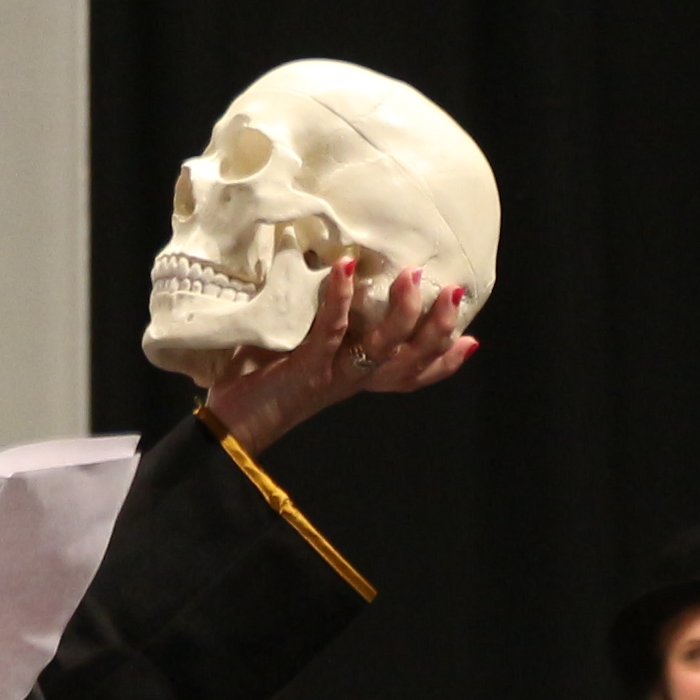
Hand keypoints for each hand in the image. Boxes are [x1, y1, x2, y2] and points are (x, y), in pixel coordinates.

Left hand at [200, 258, 481, 454]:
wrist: (227, 430)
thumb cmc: (257, 387)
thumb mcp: (300, 355)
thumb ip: (321, 330)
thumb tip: (329, 283)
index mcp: (354, 381)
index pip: (410, 376)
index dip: (444, 363)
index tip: (472, 340)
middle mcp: (351, 382)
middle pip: (411, 362)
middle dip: (439, 329)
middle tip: (454, 292)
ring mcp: (332, 376)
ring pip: (384, 349)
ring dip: (403, 313)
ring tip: (413, 276)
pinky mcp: (305, 369)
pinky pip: (330, 331)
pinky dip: (339, 299)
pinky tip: (346, 269)